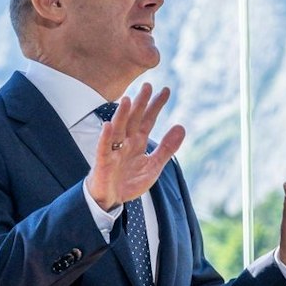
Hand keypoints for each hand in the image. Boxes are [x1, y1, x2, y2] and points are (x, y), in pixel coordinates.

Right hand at [85, 84, 185, 211]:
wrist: (111, 199)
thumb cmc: (129, 182)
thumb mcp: (154, 166)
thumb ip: (167, 148)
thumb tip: (182, 127)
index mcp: (138, 142)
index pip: (148, 119)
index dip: (156, 105)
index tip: (165, 90)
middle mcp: (126, 142)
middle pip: (134, 119)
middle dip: (140, 103)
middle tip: (147, 85)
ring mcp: (114, 150)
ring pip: (118, 129)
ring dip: (122, 115)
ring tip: (127, 99)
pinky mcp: (104, 161)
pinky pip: (104, 147)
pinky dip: (106, 137)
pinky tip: (109, 125)